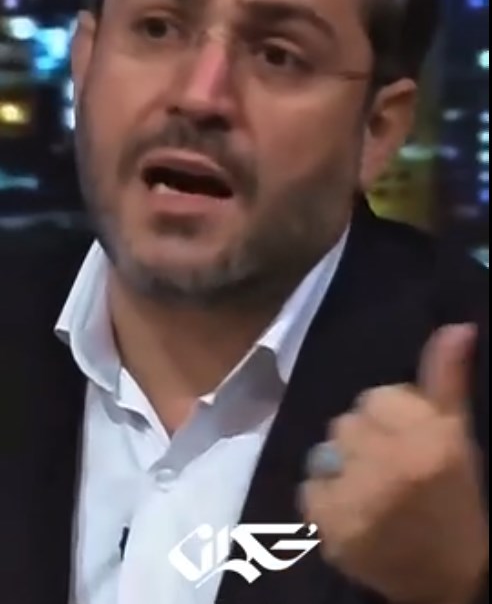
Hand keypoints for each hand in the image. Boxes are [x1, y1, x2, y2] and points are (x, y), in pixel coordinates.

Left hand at [299, 324, 488, 603]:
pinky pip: (309, 489)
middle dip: (364, 441)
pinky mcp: (332, 528)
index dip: (388, 418)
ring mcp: (358, 498)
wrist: (446, 577)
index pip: (375, 398)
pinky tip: (352, 511)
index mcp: (427, 437)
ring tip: (369, 489)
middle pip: (346, 423)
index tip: (405, 441)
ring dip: (341, 466)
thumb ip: (446, 377)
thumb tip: (457, 326)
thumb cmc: (456, 497)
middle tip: (389, 467)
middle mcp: (391, 463)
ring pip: (323, 451)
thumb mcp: (457, 434)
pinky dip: (325, 498)